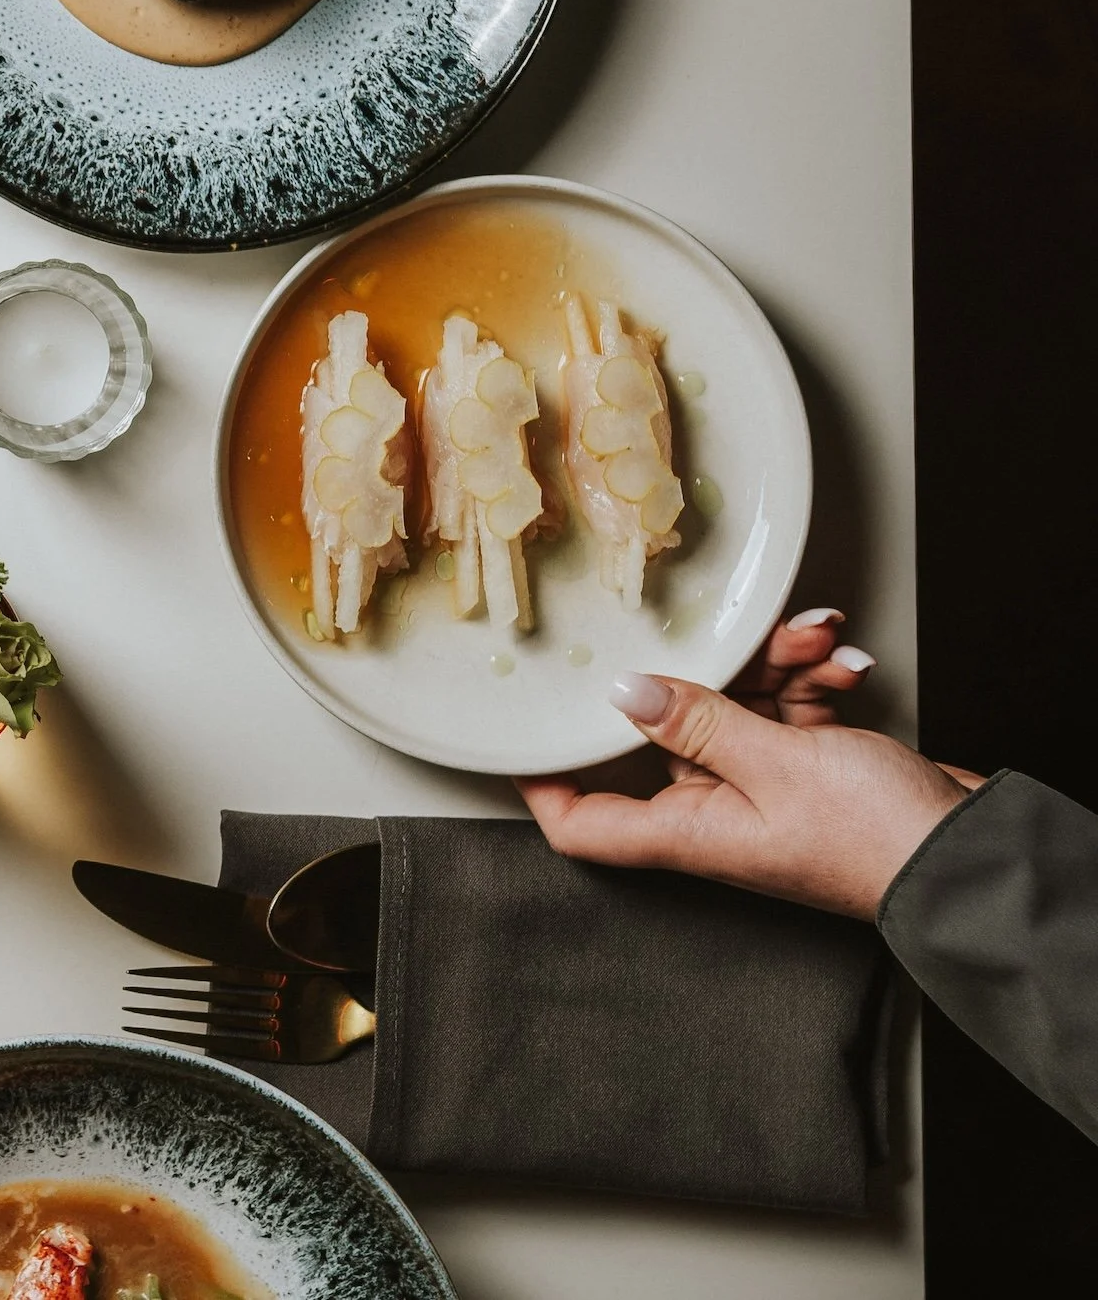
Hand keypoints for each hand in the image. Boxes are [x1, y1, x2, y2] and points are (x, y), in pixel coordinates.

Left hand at [517, 612, 983, 919]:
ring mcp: (761, 791)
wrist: (973, 856)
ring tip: (813, 639)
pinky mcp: (809, 768)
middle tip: (726, 637)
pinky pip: (784, 708)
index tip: (520, 732)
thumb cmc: (879, 839)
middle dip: (702, 676)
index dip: (542, 783)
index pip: (582, 824)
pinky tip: (839, 659)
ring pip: (734, 708)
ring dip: (772, 663)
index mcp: (688, 833)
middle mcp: (714, 815)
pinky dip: (807, 678)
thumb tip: (625, 695)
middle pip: (663, 734)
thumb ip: (697, 724)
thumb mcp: (776, 766)